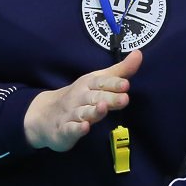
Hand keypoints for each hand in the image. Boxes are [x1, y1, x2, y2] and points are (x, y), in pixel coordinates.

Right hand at [25, 49, 142, 151]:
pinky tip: (85, 127)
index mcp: (88, 85)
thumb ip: (120, 71)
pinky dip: (77, 129)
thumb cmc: (80, 96)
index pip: (102, 82)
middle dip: (110, 98)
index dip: (114, 83)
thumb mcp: (99, 81)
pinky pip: (71, 129)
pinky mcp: (65, 131)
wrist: (46, 114)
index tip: (126, 84)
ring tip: (104, 107)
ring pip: (84, 113)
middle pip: (96, 97)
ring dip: (95, 111)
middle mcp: (80, 98)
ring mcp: (71, 114)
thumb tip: (138, 54)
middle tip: (124, 99)